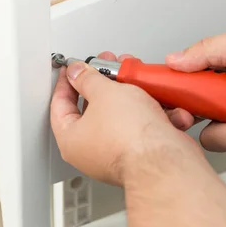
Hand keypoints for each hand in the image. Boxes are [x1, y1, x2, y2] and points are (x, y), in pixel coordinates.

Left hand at [50, 52, 201, 186]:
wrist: (165, 158)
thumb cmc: (130, 136)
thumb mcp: (103, 92)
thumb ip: (87, 78)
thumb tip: (77, 72)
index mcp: (71, 141)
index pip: (59, 105)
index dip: (67, 82)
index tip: (74, 69)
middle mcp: (91, 152)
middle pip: (94, 109)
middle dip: (108, 84)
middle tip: (112, 67)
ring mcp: (118, 154)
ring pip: (123, 116)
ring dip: (134, 95)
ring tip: (141, 81)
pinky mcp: (143, 154)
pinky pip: (144, 128)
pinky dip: (154, 114)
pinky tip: (162, 105)